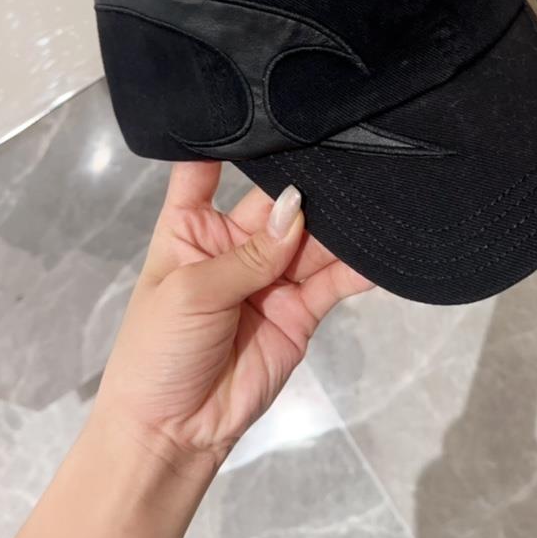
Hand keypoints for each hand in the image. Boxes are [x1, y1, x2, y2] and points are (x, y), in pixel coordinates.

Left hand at [91, 162, 372, 475]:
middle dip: (304, 186)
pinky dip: (358, 267)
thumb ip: (249, 255)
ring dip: (338, 224)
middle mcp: (236, 244)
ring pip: (311, 238)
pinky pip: (334, 279)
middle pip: (275, 203)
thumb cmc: (157, 351)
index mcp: (192, 227)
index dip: (226, 139)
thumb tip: (296, 208)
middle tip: (343, 154)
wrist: (174, 433)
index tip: (257, 104)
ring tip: (369, 197)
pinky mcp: (301, 309)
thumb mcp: (191, 293)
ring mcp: (272, 276)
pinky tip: (378, 248)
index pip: (205, 172)